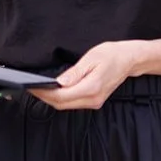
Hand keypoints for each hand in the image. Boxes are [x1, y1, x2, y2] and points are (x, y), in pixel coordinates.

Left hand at [31, 41, 145, 110]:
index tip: (32, 87)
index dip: (44, 93)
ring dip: (52, 99)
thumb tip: (59, 82)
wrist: (129, 59)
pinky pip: (73, 103)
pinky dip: (61, 99)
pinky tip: (54, 91)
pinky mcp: (94, 101)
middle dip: (44, 97)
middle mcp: (93, 99)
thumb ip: (75, 72)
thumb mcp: (92, 57)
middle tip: (31, 88)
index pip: (61, 96)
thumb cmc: (112, 54)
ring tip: (39, 88)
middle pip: (62, 104)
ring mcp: (94, 102)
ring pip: (66, 106)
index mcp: (91, 87)